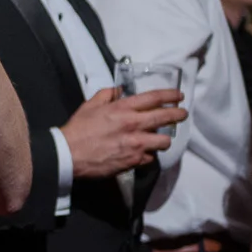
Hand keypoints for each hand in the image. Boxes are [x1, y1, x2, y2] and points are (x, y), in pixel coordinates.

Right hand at [59, 86, 185, 178]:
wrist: (69, 154)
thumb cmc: (78, 129)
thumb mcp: (90, 105)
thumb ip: (107, 95)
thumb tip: (118, 91)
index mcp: (123, 108)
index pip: (154, 98)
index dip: (170, 95)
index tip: (178, 95)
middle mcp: (133, 124)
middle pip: (165, 118)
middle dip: (178, 114)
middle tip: (183, 114)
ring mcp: (136, 144)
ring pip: (164, 141)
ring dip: (164, 139)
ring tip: (161, 139)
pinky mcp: (133, 161)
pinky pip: (150, 157)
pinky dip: (148, 155)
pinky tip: (143, 153)